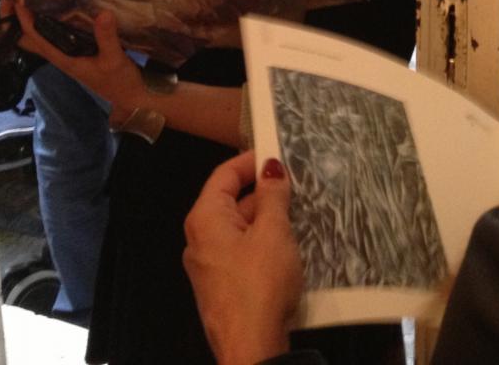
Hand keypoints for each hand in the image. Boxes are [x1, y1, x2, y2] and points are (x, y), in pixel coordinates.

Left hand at [10, 1, 144, 115]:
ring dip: (30, 19)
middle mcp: (59, 55)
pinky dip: (49, 21)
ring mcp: (66, 53)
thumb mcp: (115, 59)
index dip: (23, 18)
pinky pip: (54, 34)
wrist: (129, 97)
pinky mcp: (76, 50)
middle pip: (28, 37)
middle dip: (16, 20)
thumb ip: (107, 38)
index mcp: (63, 58)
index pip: (34, 37)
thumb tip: (102, 12)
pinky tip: (58, 6)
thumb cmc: (119, 81)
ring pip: (39, 36)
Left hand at [184, 152, 302, 364]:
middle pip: (229, 201)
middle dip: (261, 191)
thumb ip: (273, 196)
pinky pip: (241, 251)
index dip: (250, 160)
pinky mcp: (222, 286)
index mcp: (205, 219)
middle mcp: (199, 239)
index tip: (279, 153)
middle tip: (296, 185)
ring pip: (238, 228)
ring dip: (265, 218)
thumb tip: (271, 167)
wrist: (252, 347)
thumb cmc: (260, 283)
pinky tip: (287, 245)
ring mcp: (209, 266)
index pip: (224, 175)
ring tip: (298, 212)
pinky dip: (261, 241)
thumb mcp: (273, 233)